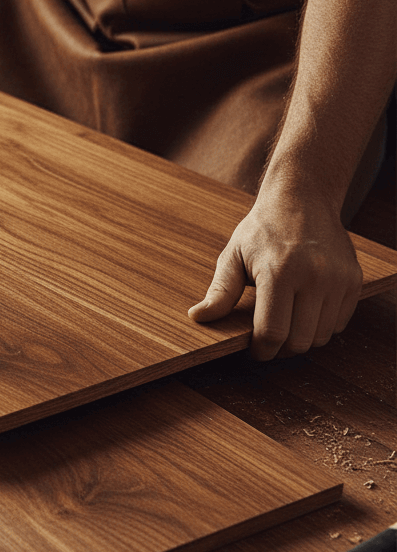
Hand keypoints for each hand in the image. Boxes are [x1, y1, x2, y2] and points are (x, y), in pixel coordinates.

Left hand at [188, 189, 361, 359]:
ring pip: (321, 336)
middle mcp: (314, 276)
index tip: (253, 351)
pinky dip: (321, 326)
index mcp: (279, 272)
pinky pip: (339, 323)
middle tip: (267, 339)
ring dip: (301, 339)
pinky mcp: (353, 280)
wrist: (302, 199)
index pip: (272, 331)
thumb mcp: (233, 256)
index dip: (261, 350)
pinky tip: (304, 311)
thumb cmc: (262, 230)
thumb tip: (197, 317)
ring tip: (284, 323)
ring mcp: (338, 279)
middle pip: (299, 340)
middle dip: (280, 348)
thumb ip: (219, 291)